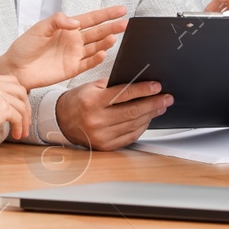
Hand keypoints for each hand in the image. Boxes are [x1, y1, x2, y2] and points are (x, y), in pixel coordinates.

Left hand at [0, 6, 127, 89]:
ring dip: (106, 42)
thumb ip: (58, 21)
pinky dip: (96, 59)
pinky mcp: (72, 69)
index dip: (106, 14)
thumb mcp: (39, 28)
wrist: (15, 68)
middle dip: (112, 27)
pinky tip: (103, 53)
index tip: (121, 10)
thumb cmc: (25, 46)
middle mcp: (74, 40)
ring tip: (113, 37)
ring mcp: (74, 55)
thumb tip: (76, 22)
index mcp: (68, 28)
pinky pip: (88, 63)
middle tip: (126, 24)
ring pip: (96, 47)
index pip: (92, 19)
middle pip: (98, 32)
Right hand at [0, 74, 31, 143]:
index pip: (10, 81)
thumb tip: (6, 103)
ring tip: (22, 131)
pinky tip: (16, 135)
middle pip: (20, 90)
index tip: (20, 107)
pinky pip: (18, 117)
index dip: (19, 94)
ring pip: (21, 105)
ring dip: (25, 120)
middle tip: (26, 120)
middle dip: (26, 106)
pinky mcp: (2, 108)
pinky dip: (20, 127)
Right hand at [53, 79, 172, 150]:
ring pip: (133, 125)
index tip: (157, 86)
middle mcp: (96, 120)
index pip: (123, 94)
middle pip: (132, 112)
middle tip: (167, 98)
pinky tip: (148, 119)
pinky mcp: (104, 146)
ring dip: (150, 115)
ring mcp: (100, 135)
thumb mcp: (92, 87)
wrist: (61, 120)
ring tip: (160, 107)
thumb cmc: (78, 101)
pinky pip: (129, 137)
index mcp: (92, 102)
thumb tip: (140, 82)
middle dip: (153, 104)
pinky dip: (141, 127)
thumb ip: (115, 85)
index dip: (143, 90)